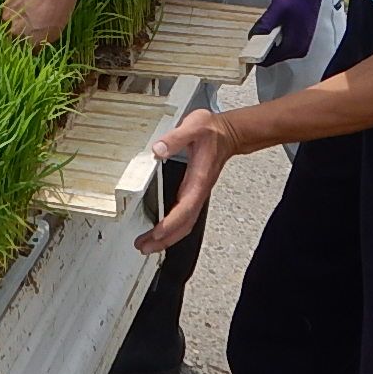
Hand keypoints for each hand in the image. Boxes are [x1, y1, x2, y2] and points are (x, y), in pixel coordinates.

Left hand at [134, 109, 240, 253]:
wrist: (228, 133)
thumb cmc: (213, 131)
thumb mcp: (193, 126)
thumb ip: (175, 138)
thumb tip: (158, 150)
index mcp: (199, 179)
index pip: (185, 208)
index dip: (171, 224)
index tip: (157, 234)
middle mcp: (198, 190)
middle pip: (184, 224)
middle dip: (165, 240)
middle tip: (144, 247)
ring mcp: (196, 193)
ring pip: (185, 223)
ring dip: (168, 237)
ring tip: (149, 245)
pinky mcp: (193, 191)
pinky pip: (184, 215)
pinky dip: (172, 227)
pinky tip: (161, 230)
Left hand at [252, 0, 332, 65]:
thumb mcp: (276, 10)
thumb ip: (265, 25)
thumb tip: (253, 38)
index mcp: (294, 46)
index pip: (270, 60)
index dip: (256, 55)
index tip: (247, 47)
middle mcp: (300, 49)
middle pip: (274, 56)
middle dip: (263, 46)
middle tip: (257, 32)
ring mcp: (302, 44)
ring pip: (279, 50)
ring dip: (269, 41)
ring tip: (268, 26)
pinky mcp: (302, 38)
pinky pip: (284, 44)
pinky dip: (276, 38)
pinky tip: (275, 26)